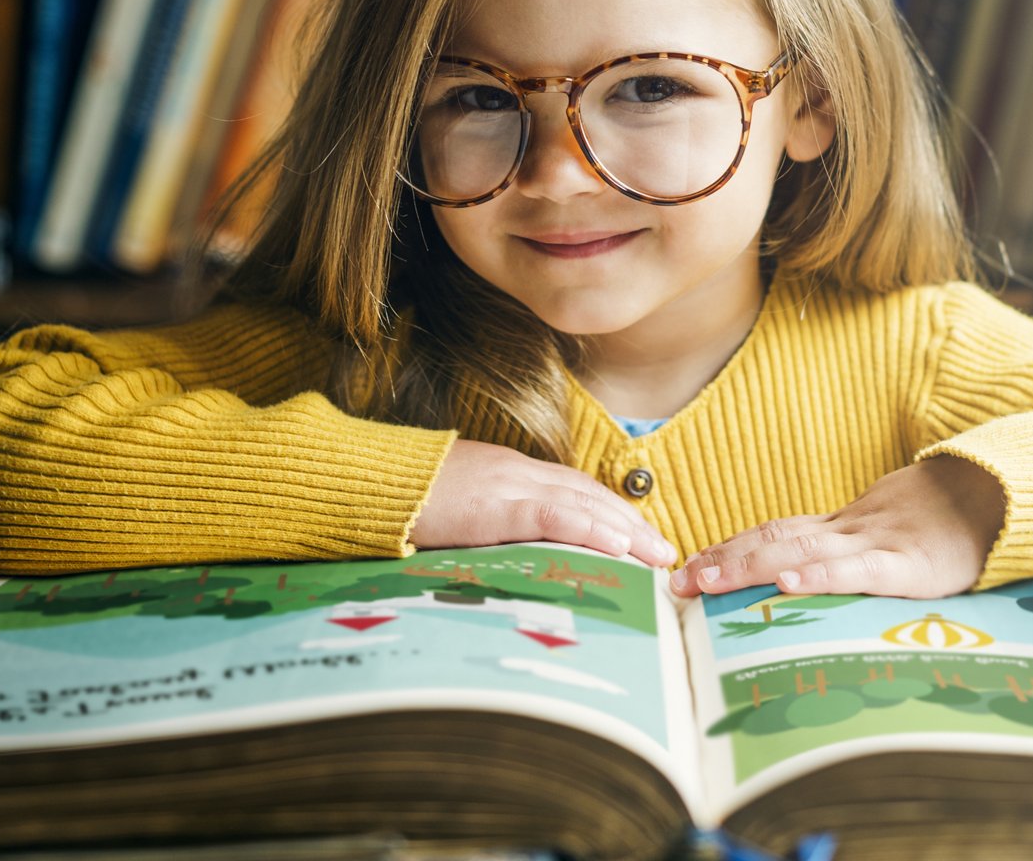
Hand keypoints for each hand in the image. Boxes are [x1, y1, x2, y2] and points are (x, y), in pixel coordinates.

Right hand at [411, 439, 676, 566]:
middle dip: (631, 523)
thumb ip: (486, 525)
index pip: (573, 491)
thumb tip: (510, 558)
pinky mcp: (494, 505)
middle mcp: (518, 473)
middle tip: (665, 551)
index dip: (610, 513)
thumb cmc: (403, 501)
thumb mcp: (455, 510)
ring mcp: (508, 485)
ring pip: (581, 504)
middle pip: (588, 496)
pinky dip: (589, 529)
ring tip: (656, 554)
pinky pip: (551, 516)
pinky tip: (617, 545)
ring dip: (625, 530)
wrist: (368, 481)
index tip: (640, 536)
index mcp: (510, 474)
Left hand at [669, 456, 1005, 598]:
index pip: (770, 533)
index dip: (726, 548)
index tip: (685, 566)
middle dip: (721, 561)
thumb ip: (846, 557)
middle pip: (771, 540)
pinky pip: (859, 570)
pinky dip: (821, 575)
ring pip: (800, 551)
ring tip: (708, 581)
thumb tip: (799, 578)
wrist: (997, 497)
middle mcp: (846, 531)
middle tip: (676, 583)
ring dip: (749, 567)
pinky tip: (790, 583)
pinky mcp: (909, 564)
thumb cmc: (940, 526)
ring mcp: (875, 544)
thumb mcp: (886, 539)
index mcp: (839, 528)